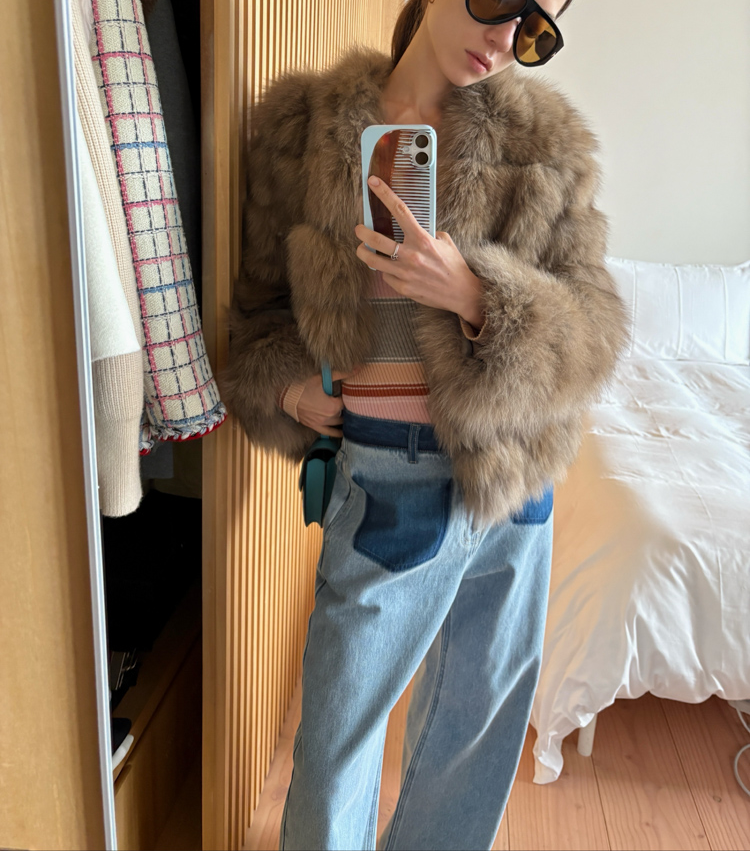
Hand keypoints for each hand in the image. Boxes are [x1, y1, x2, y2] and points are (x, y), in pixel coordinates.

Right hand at [296, 367, 361, 436]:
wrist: (286, 395)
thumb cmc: (304, 385)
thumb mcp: (323, 378)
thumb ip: (342, 373)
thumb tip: (358, 368)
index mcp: (333, 406)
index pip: (349, 402)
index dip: (351, 397)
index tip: (352, 393)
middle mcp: (329, 417)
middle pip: (345, 413)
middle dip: (348, 407)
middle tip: (351, 402)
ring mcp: (321, 423)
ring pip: (338, 423)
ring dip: (344, 419)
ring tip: (350, 416)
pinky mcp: (314, 425)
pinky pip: (328, 432)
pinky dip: (336, 433)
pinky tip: (342, 434)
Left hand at [354, 175, 484, 328]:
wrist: (461, 293)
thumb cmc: (454, 266)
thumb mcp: (444, 242)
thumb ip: (427, 233)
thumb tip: (412, 230)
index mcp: (422, 239)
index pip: (399, 210)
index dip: (384, 194)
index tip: (372, 183)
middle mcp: (411, 255)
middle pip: (376, 240)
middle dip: (362, 232)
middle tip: (359, 229)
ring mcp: (405, 273)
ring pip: (374, 261)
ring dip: (363, 252)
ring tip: (361, 248)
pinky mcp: (403, 287)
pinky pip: (387, 276)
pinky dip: (387, 272)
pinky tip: (392, 270)